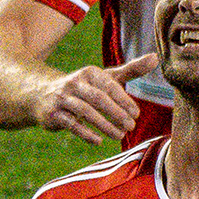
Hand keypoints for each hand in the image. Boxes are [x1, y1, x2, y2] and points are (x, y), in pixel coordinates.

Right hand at [33, 53, 157, 143]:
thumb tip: (155, 57)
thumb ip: (131, 69)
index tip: (136, 114)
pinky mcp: (53, 114)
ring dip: (104, 125)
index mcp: (90, 73)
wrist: (43, 94)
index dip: (124, 100)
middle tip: (131, 127)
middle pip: (98, 98)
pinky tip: (98, 141)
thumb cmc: (85, 87)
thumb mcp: (106, 77)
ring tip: (119, 136)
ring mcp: (62, 98)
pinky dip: (85, 133)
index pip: (109, 86)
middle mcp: (75, 83)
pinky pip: (71, 124)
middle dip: (116, 113)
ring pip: (85, 112)